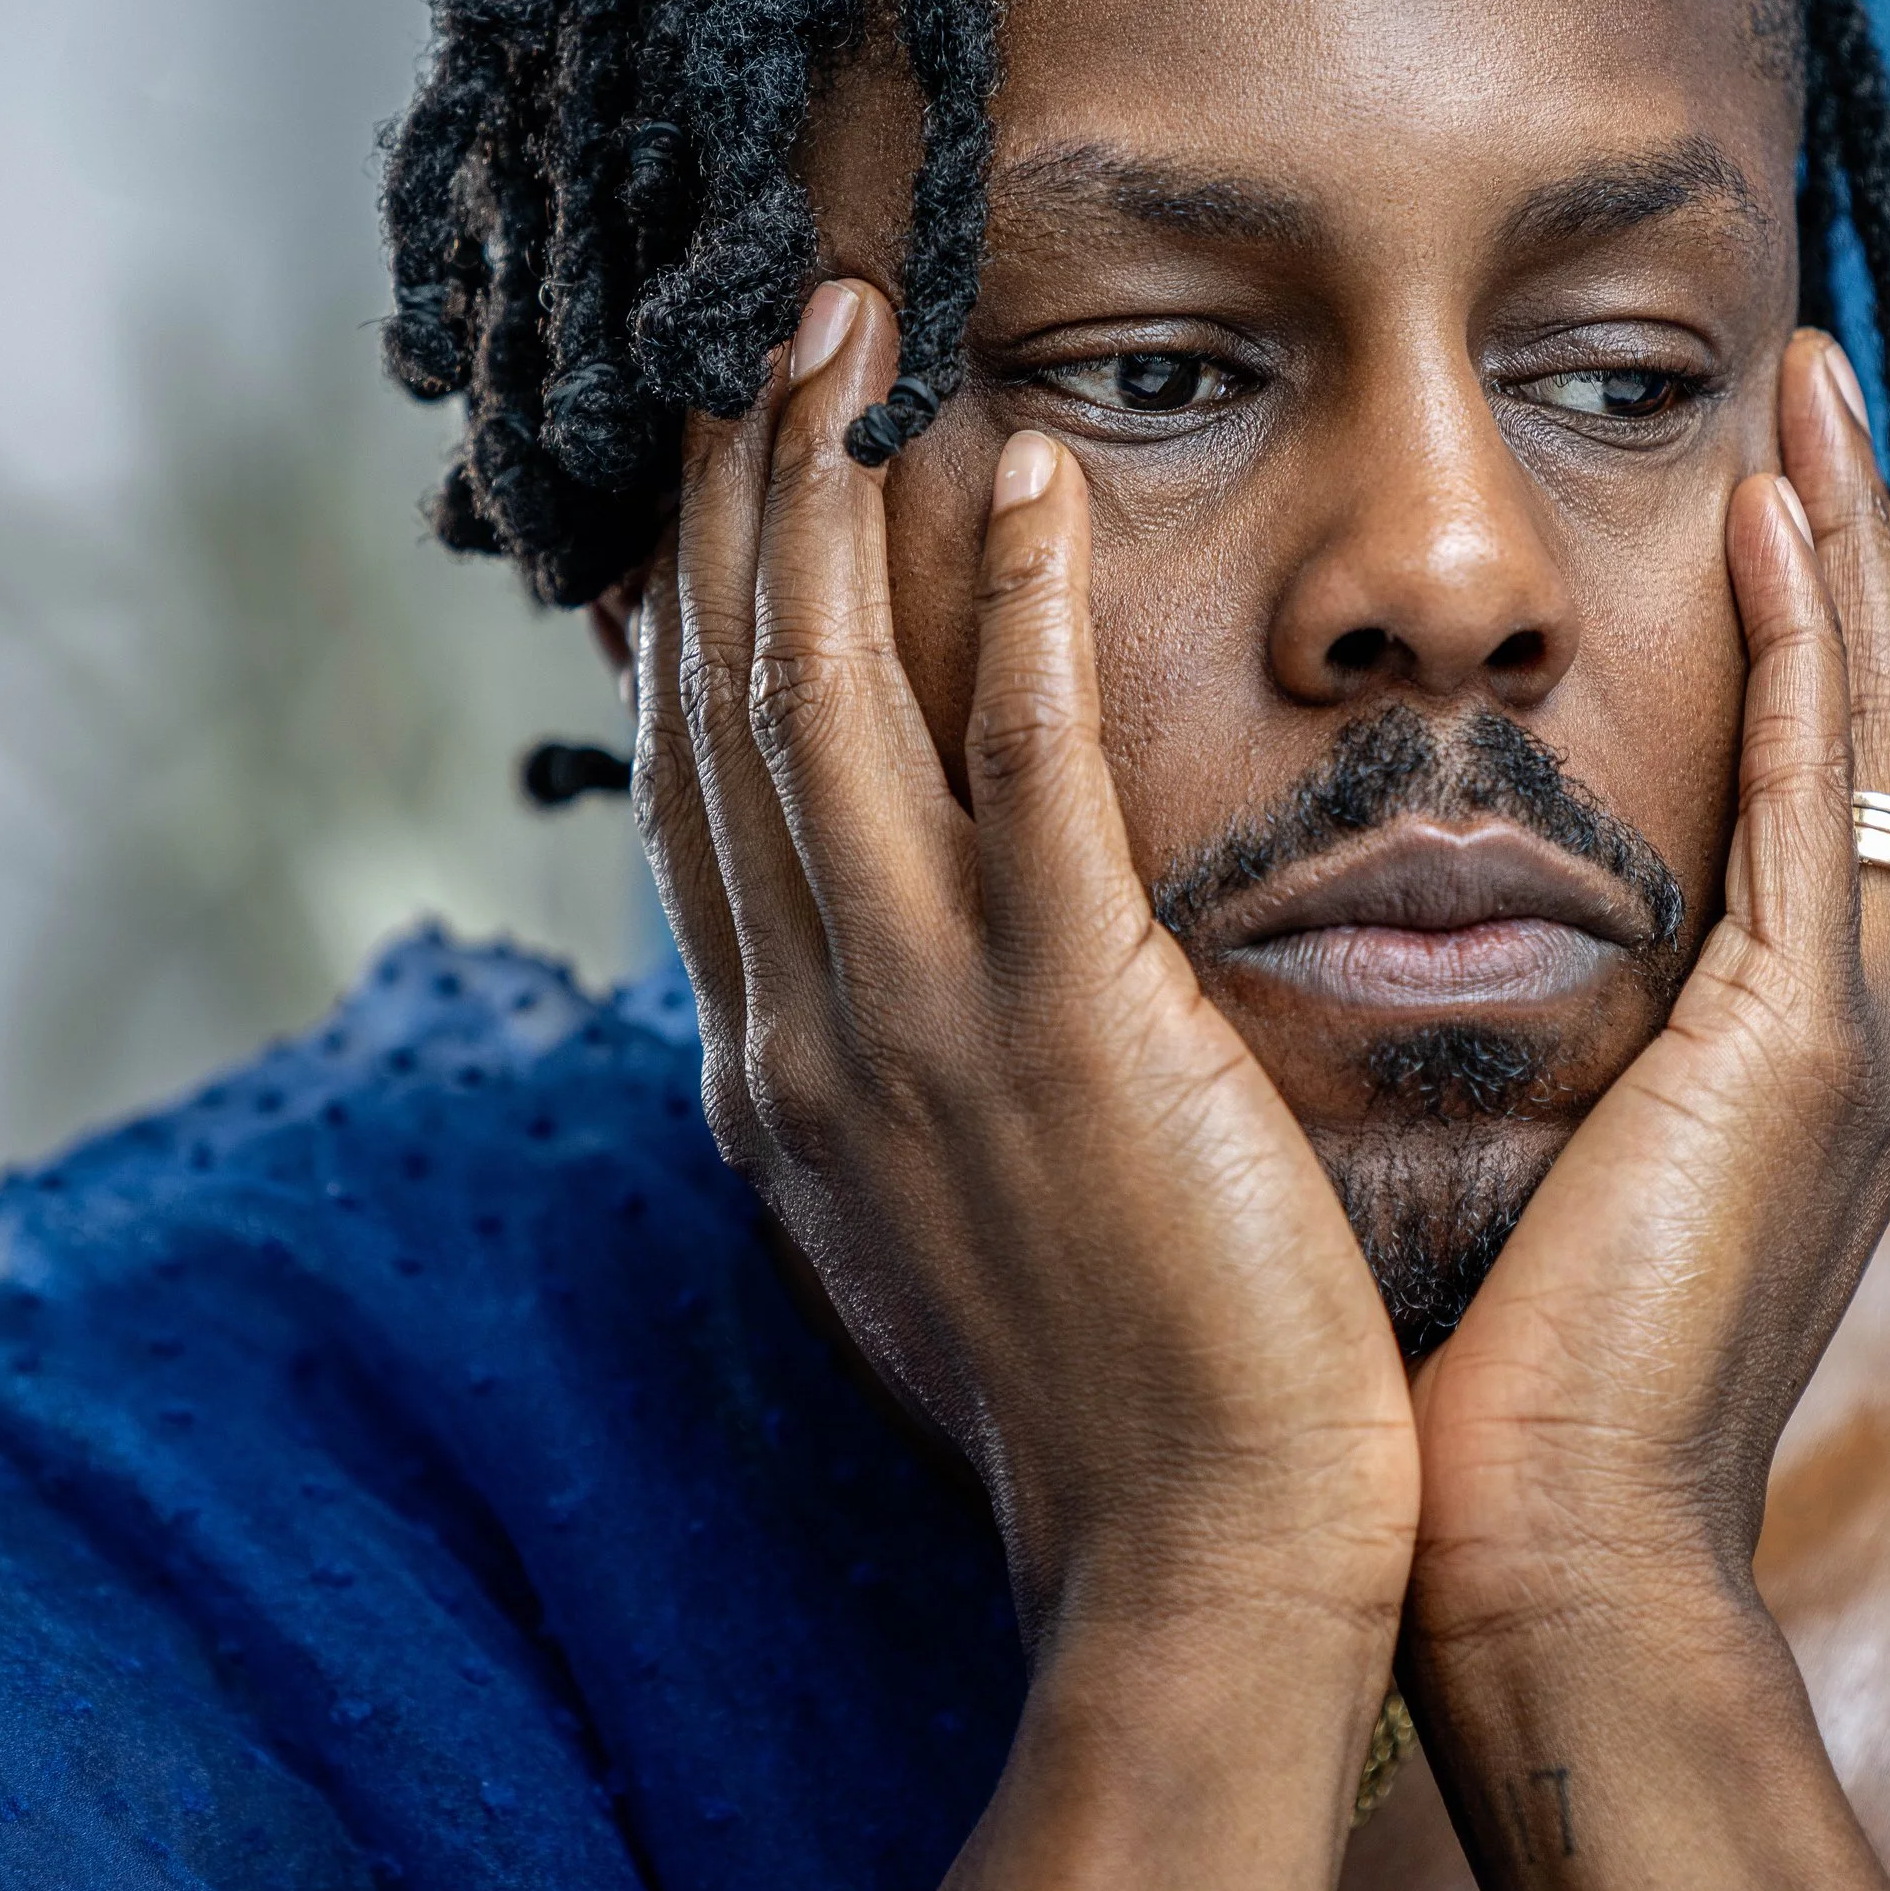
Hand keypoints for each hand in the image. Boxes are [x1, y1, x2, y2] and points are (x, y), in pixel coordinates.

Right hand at [632, 281, 1418, 1664]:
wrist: (1195, 1569)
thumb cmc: (1106, 1396)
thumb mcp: (939, 1219)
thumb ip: (888, 1077)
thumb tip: (864, 982)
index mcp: (780, 1070)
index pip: (701, 784)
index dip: (694, 602)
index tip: (716, 464)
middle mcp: (806, 1023)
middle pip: (732, 697)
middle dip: (737, 492)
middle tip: (772, 320)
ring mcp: (918, 1017)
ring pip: (831, 692)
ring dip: (832, 487)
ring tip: (859, 323)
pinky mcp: (1064, 1019)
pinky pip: (1020, 759)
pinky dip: (1008, 603)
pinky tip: (1033, 474)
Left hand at [1406, 329, 1889, 1638]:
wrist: (1540, 1581)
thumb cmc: (1486, 1408)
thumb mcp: (1523, 1181)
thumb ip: (1524, 1060)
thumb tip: (1394, 963)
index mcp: (1783, 1067)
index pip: (1811, 794)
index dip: (1795, 633)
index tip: (1749, 487)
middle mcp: (1852, 1036)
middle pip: (1871, 730)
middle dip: (1843, 550)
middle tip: (1807, 389)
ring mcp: (1852, 1044)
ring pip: (1873, 733)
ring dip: (1841, 551)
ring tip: (1807, 397)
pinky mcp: (1808, 1059)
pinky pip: (1823, 804)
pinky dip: (1805, 653)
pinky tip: (1770, 521)